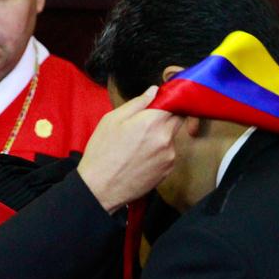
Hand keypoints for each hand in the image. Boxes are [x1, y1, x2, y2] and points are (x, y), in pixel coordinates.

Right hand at [78, 86, 182, 212]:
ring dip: (162, 135)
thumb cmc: (102, 152)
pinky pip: (169, 153)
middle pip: (178, 118)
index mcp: (152, 121)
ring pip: (172, 137)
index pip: (175, 102)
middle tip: (147, 122)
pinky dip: (160, 152)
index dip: (169, 99)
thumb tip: (153, 91)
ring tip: (139, 145)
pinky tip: (142, 157)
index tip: (160, 100)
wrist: (100, 188)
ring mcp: (169, 155)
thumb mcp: (112, 120)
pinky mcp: (168, 170)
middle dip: (167, 116)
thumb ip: (137, 103)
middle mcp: (165, 137)